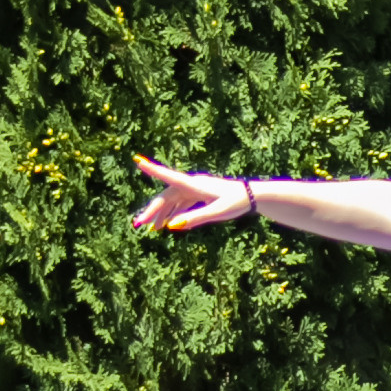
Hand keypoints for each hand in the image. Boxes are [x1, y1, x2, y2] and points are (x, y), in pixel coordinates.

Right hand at [131, 155, 252, 231]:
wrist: (252, 196)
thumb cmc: (236, 202)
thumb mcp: (216, 212)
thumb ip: (194, 218)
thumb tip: (172, 225)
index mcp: (194, 185)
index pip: (169, 176)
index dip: (152, 170)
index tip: (138, 161)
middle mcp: (192, 184)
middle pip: (166, 195)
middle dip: (152, 210)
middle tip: (139, 224)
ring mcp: (195, 189)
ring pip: (172, 200)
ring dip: (161, 213)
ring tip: (151, 228)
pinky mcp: (200, 194)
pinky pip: (181, 203)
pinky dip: (173, 212)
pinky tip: (168, 223)